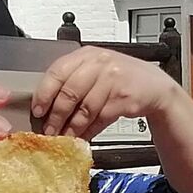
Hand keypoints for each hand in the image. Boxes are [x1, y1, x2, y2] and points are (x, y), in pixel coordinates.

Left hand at [31, 47, 180, 138]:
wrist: (154, 86)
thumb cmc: (120, 79)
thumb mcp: (95, 71)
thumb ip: (72, 81)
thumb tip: (46, 107)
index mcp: (86, 55)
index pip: (57, 72)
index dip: (44, 93)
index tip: (38, 110)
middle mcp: (99, 63)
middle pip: (70, 92)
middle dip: (56, 115)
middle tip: (49, 130)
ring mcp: (113, 79)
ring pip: (85, 109)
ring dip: (72, 127)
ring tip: (64, 137)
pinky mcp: (124, 98)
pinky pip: (100, 119)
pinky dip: (89, 131)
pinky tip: (83, 137)